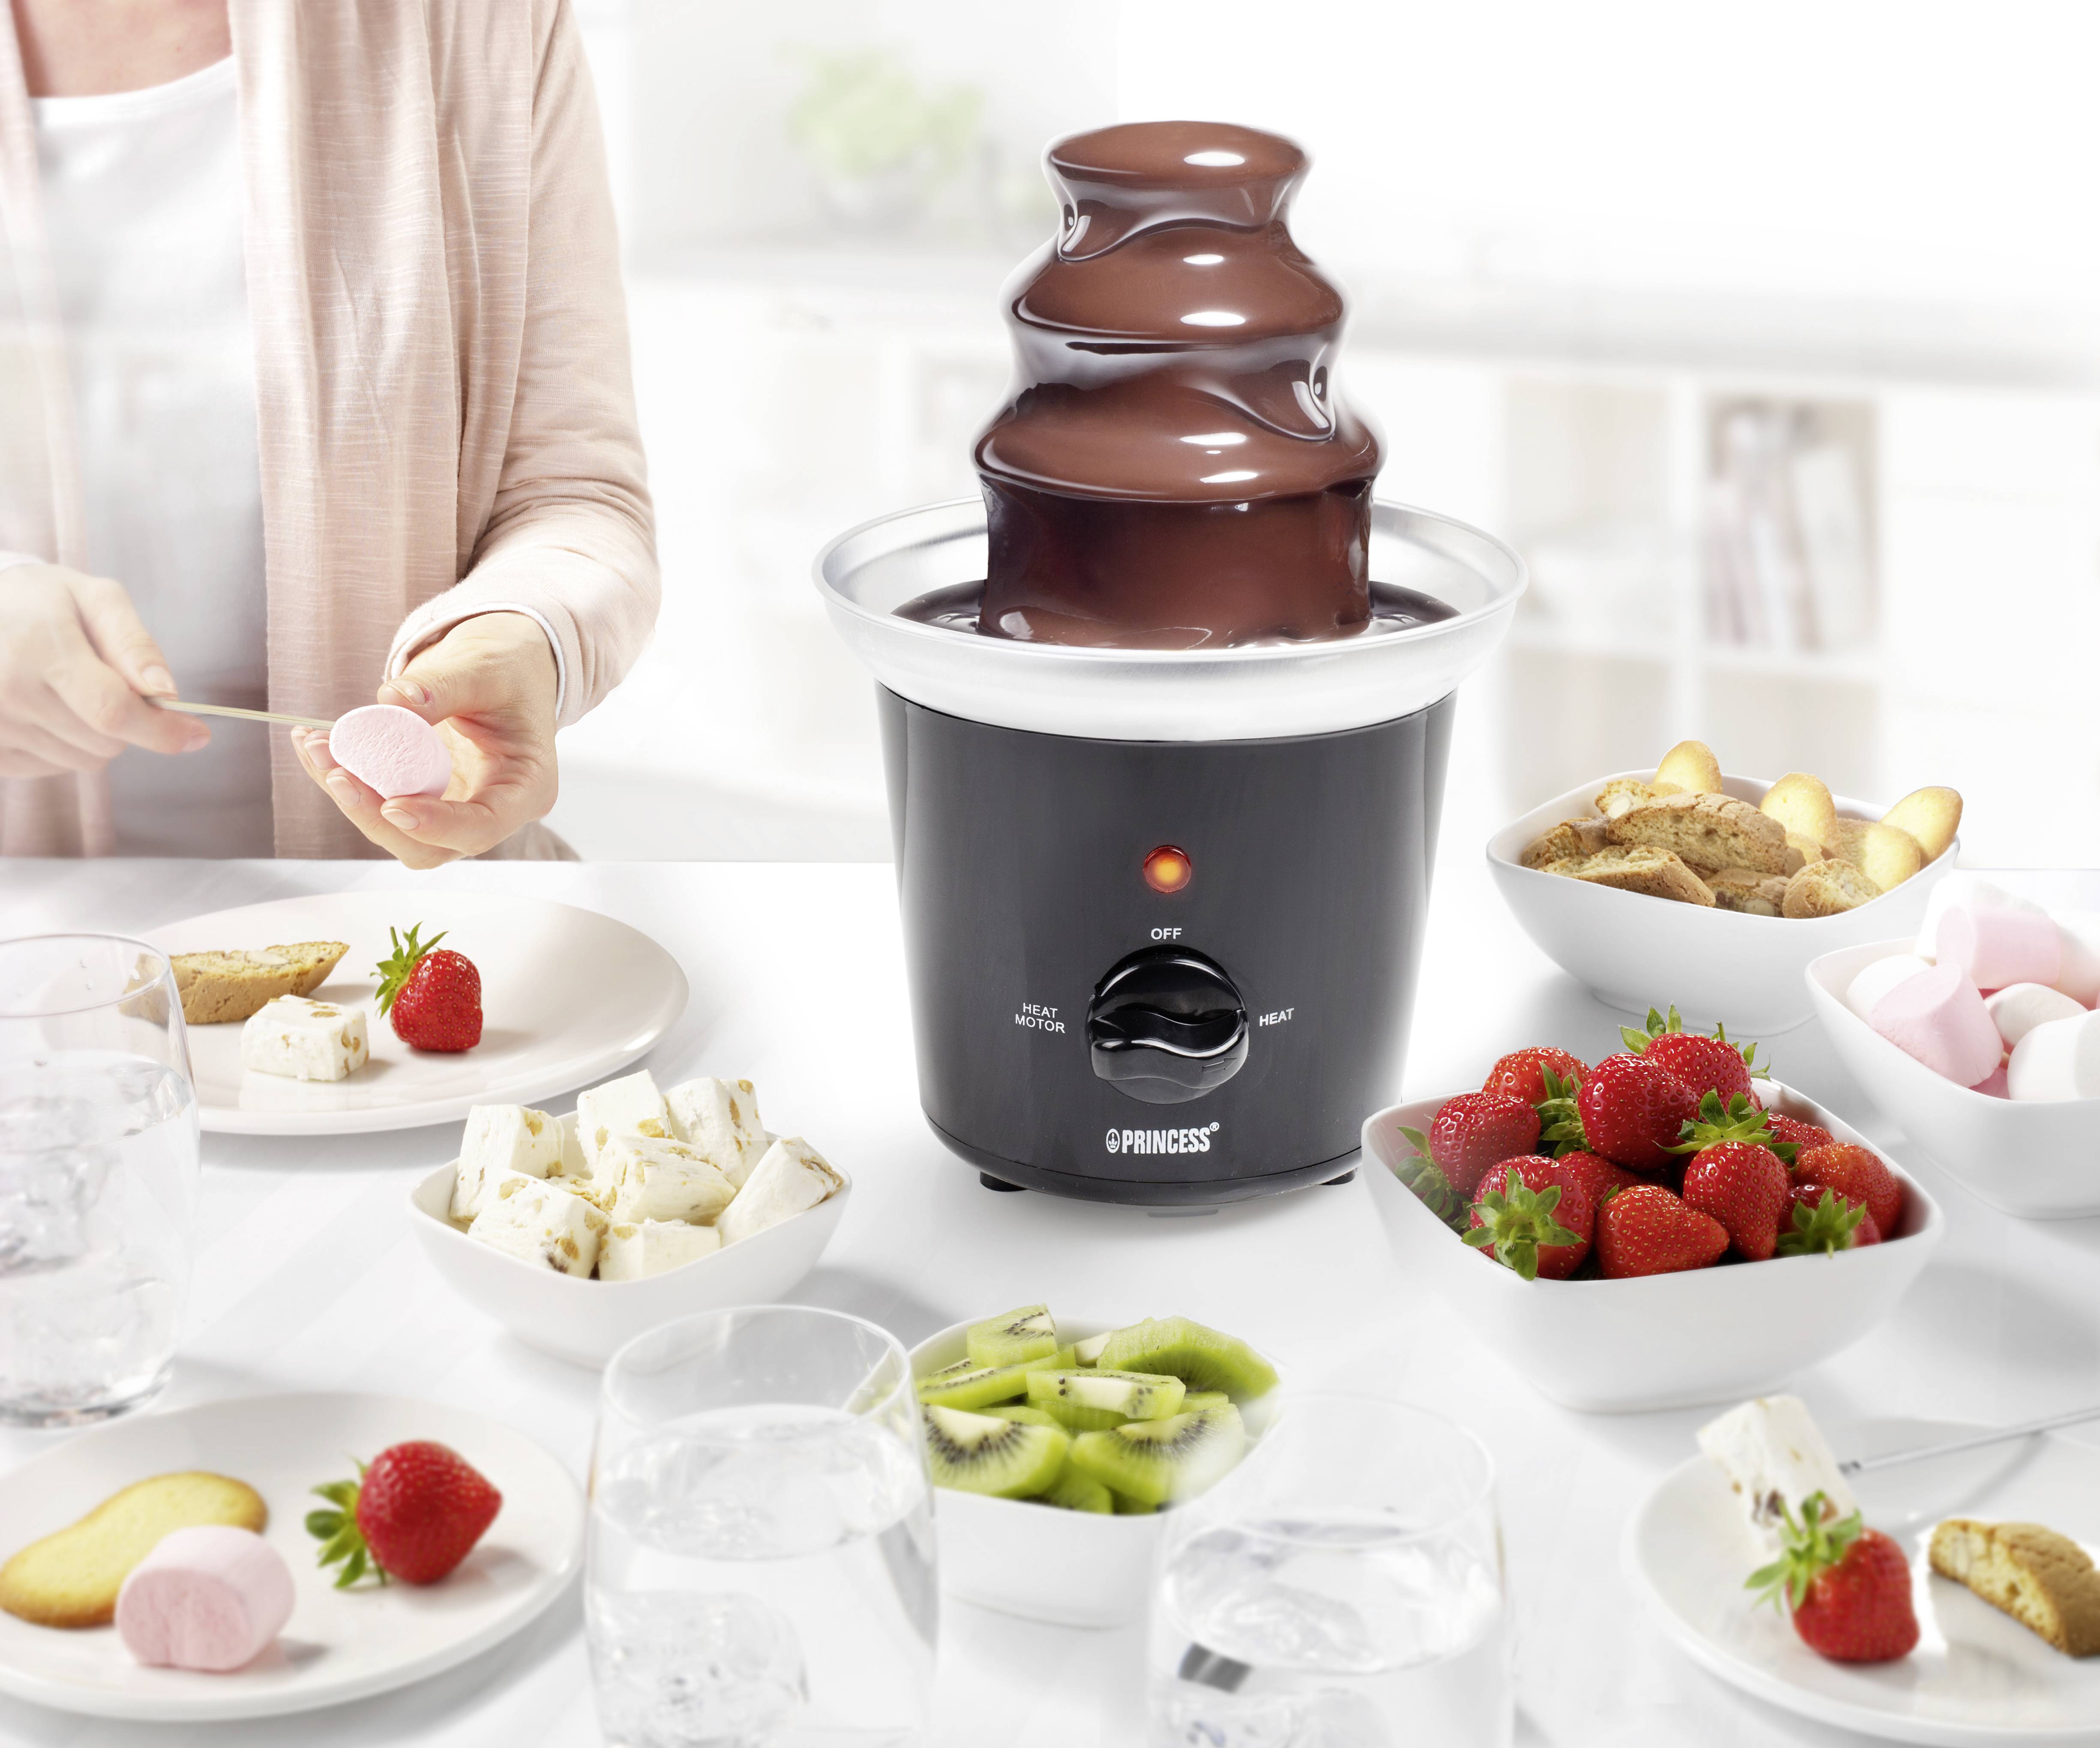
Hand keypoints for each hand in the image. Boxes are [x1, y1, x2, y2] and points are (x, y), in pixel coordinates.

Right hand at [0, 564, 208, 777]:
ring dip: (94, 735)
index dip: (161, 730)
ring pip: (82, 760)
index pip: (112, 711)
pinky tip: (44, 708)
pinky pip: (50, 768)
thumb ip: (133, 643)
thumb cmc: (40, 602)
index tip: (197, 734)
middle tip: (104, 683)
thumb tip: (166, 692)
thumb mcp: (94, 599)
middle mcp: (8, 690)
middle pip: (104, 742)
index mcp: (39, 648)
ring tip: (66, 690)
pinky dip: (62, 745)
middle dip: (128, 723)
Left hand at [293, 613, 558, 869]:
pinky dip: (347, 778)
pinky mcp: (422, 797)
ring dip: (351, 797)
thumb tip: (393, 700)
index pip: (484, 826)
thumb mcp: (484, 668)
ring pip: (396, 830)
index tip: (393, 805)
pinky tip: (317, 743)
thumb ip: (443, 685)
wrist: (501, 666)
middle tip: (335, 772)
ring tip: (315, 747)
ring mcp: (453, 809)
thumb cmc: (508, 669)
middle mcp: (490, 810)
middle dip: (376, 816)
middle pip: (429, 846)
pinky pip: (380, 803)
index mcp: (525, 787)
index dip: (438, 825)